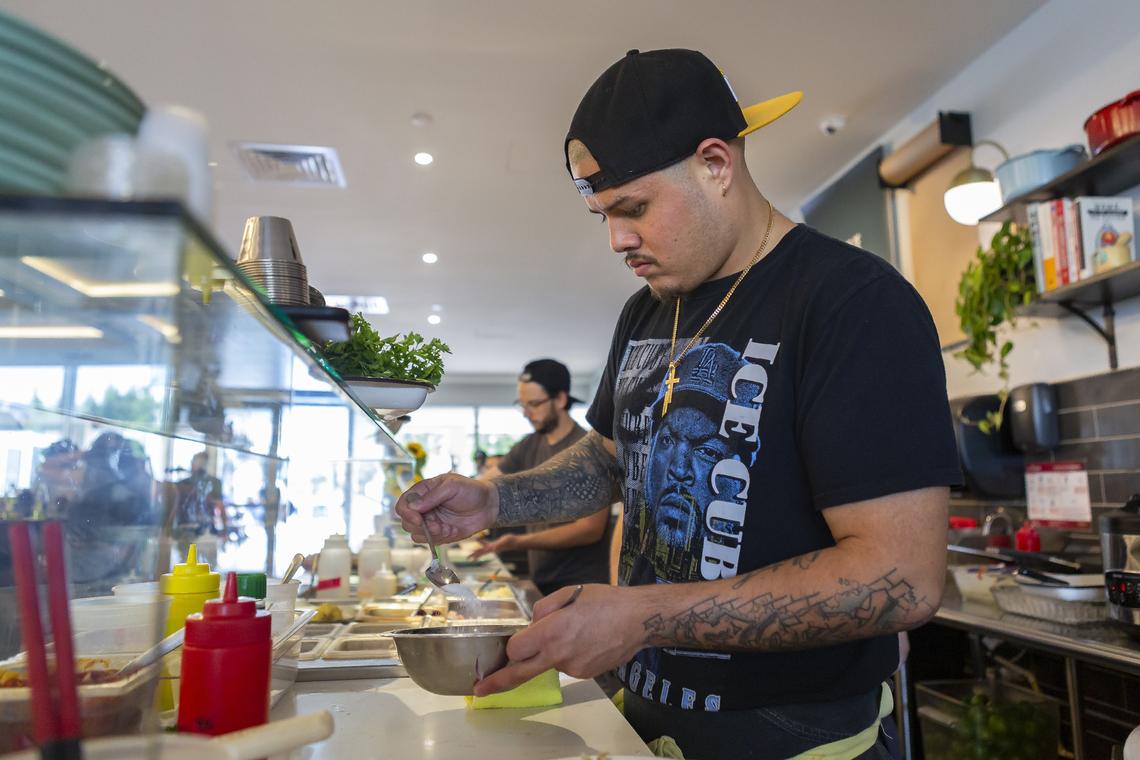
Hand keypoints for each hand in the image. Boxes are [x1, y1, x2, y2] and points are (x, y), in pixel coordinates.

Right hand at [394, 474, 498, 543]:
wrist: (488, 506)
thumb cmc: (471, 490)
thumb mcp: (452, 486)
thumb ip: (432, 496)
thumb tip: (413, 507)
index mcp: (423, 492)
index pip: (403, 504)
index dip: (407, 513)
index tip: (419, 519)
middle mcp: (423, 508)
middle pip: (406, 522)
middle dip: (422, 526)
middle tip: (438, 525)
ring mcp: (430, 522)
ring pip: (416, 534)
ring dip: (432, 534)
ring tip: (448, 528)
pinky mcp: (438, 534)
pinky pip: (430, 542)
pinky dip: (441, 538)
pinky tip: (453, 530)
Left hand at [468, 534, 520, 559]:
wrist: (515, 541)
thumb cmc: (510, 541)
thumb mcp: (503, 542)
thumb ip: (498, 545)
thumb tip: (494, 548)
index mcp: (492, 548)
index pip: (482, 552)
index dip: (476, 554)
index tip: (470, 558)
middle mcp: (492, 548)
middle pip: (481, 552)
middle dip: (475, 554)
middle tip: (468, 558)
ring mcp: (493, 546)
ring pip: (483, 549)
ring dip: (478, 551)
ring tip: (473, 554)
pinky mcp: (495, 543)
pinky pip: (487, 543)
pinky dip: (482, 542)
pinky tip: (479, 541)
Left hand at [473, 584, 645, 695]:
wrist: (638, 619)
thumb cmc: (604, 601)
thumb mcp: (568, 593)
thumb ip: (542, 610)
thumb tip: (531, 626)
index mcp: (551, 633)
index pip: (514, 650)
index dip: (513, 645)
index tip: (515, 642)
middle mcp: (559, 656)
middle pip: (520, 674)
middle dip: (497, 682)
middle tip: (479, 689)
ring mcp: (573, 669)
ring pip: (549, 663)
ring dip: (551, 651)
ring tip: (577, 630)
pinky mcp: (585, 675)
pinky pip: (567, 665)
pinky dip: (570, 654)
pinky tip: (587, 639)